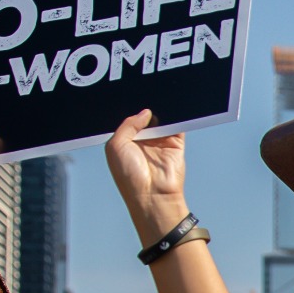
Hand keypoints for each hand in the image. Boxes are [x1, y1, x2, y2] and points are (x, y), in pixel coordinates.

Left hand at [100, 110, 190, 244]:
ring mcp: (160, 143)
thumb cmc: (129, 176)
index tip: (130, 98)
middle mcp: (142, 142)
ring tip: (157, 103)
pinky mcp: (176, 144)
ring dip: (160, 112)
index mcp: (125, 143)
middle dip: (145, 110)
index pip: (129, 121)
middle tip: (145, 98)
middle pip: (145, 118)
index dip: (130, 111)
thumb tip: (146, 112)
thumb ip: (128, 124)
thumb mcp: (116, 145)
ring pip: (161, 120)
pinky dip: (176, 117)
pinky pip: (177, 126)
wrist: (152, 194)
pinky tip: (170, 110)